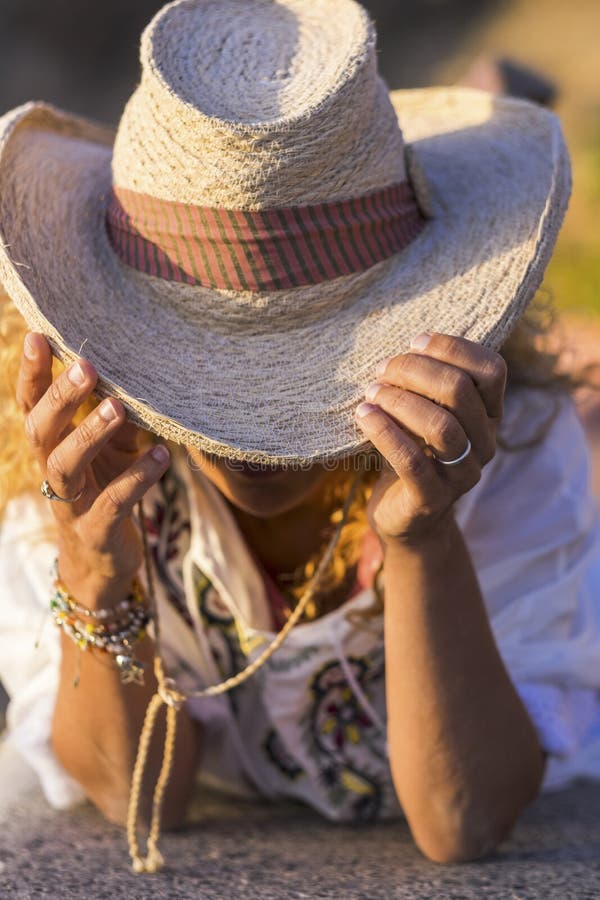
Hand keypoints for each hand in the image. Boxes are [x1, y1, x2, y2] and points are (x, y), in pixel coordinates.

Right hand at [15, 332, 170, 602]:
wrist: (102, 564)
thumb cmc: (105, 493)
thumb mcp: (112, 452)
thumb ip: (116, 416)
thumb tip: (136, 371)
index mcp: (53, 448)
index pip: (32, 405)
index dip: (32, 373)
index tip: (39, 336)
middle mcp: (54, 472)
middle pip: (41, 431)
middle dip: (60, 398)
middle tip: (85, 365)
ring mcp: (71, 505)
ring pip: (66, 467)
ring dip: (90, 434)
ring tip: (118, 407)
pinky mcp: (97, 532)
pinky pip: (113, 504)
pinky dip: (137, 478)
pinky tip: (161, 456)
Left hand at [354, 332, 506, 547]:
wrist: (405, 518)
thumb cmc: (411, 451)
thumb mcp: (423, 413)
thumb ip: (426, 384)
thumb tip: (402, 346)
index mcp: (488, 416)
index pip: (492, 369)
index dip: (454, 348)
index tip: (414, 343)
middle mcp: (484, 444)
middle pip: (460, 391)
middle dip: (415, 371)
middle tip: (381, 370)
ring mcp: (462, 475)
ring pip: (441, 426)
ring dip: (400, 401)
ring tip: (371, 393)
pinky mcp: (432, 500)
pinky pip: (412, 462)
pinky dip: (384, 433)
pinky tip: (363, 415)